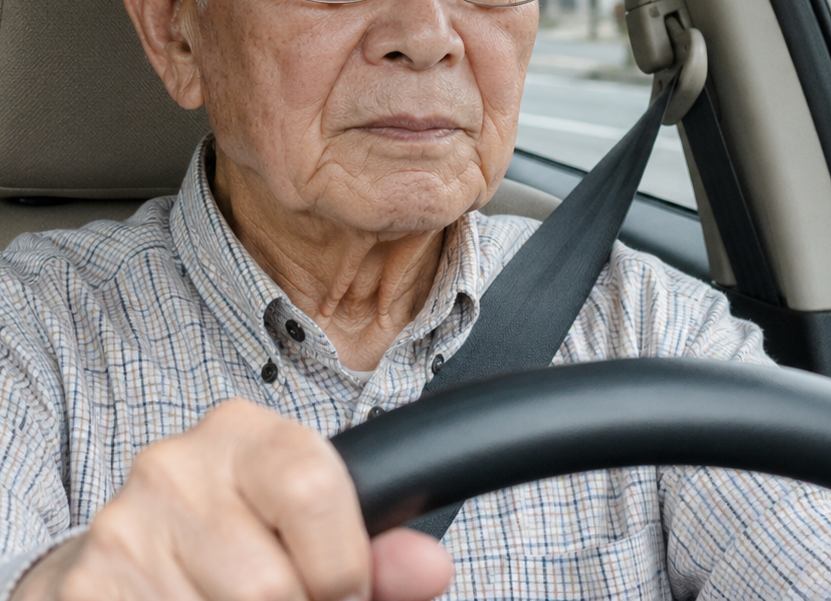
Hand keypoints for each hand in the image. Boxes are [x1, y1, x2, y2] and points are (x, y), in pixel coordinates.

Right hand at [11, 399, 452, 600]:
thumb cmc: (244, 536)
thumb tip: (431, 568)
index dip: (344, 566)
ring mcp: (123, 529)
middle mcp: (175, 468)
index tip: (345, 590)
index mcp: (244, 434)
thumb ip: (380, 552)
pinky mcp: (86, 587)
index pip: (313, 489)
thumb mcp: (313, 527)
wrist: (134, 552)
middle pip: (269, 587)